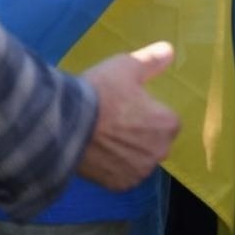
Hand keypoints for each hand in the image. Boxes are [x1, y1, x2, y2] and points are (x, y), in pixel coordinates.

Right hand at [75, 41, 180, 190]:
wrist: (64, 124)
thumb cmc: (99, 92)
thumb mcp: (124, 67)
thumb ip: (150, 61)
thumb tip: (170, 49)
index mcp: (167, 124)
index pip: (164, 118)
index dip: (143, 110)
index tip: (123, 104)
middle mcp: (160, 152)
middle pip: (152, 140)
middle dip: (137, 133)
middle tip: (109, 120)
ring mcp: (139, 171)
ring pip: (136, 158)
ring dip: (125, 151)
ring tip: (98, 136)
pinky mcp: (119, 185)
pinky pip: (120, 174)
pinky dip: (110, 166)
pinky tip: (94, 152)